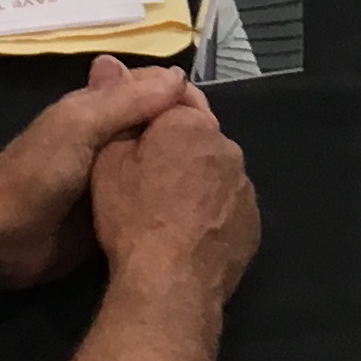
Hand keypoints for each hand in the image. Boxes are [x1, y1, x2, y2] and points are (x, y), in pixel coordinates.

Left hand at [0, 57, 206, 290]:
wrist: (1, 241)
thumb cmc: (36, 175)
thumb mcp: (79, 127)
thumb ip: (125, 102)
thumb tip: (180, 77)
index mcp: (98, 108)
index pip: (151, 89)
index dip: (180, 97)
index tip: (210, 117)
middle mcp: (110, 137)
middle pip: (160, 126)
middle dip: (189, 133)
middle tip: (222, 153)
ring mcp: (115, 177)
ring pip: (160, 163)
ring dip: (185, 167)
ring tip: (222, 177)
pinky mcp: (117, 212)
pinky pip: (151, 198)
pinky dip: (173, 197)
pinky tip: (203, 204)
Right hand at [88, 96, 261, 311]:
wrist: (170, 283)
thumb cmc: (132, 217)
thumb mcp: (107, 162)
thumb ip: (122, 118)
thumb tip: (119, 76)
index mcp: (190, 123)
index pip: (173, 96)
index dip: (151, 108)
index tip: (134, 127)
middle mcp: (227, 147)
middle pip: (198, 134)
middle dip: (177, 143)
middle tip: (147, 170)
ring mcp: (245, 186)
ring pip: (216, 169)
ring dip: (198, 177)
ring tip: (169, 207)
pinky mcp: (253, 223)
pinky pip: (229, 204)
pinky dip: (213, 209)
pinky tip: (191, 231)